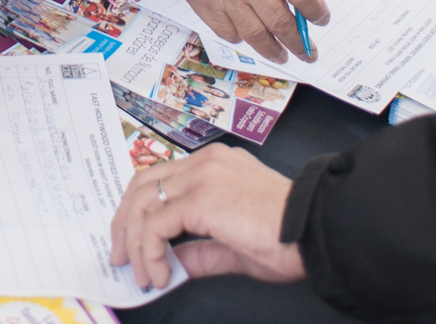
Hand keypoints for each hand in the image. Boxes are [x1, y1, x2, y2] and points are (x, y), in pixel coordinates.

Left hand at [110, 145, 302, 290]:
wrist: (313, 230)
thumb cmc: (287, 236)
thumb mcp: (233, 245)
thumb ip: (200, 249)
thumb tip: (174, 262)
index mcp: (216, 164)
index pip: (163, 178)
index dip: (141, 210)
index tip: (135, 242)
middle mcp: (205, 161)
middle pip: (143, 183)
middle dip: (125, 222)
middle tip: (121, 256)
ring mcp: (202, 175)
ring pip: (143, 201)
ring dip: (134, 240)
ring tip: (139, 272)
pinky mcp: (201, 197)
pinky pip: (156, 224)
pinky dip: (149, 251)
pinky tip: (159, 274)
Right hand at [177, 0, 328, 63]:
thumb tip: (311, 1)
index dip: (317, 12)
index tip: (321, 20)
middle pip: (282, 23)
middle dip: (300, 44)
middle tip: (308, 53)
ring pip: (258, 37)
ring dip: (275, 52)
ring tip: (284, 56)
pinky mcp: (208, 7)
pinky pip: (232, 35)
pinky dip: (244, 39)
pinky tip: (250, 36)